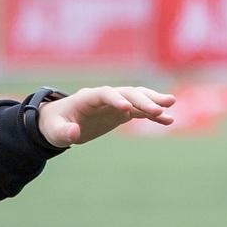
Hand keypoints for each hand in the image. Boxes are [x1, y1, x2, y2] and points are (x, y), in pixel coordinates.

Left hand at [39, 85, 174, 146]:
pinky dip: (153, 115)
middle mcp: (104, 98)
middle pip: (126, 93)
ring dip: (153, 101)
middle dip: (142, 100)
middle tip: (159, 109)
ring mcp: (114, 104)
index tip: (128, 109)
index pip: (105, 94)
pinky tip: (168, 120)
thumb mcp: (55, 132)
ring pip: (137, 98)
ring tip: (171, 105)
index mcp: (86, 98)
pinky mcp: (121, 113)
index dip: (116, 100)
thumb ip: (64, 132)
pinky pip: (140, 112)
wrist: (59, 122)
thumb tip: (74, 133)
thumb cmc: (54, 126)